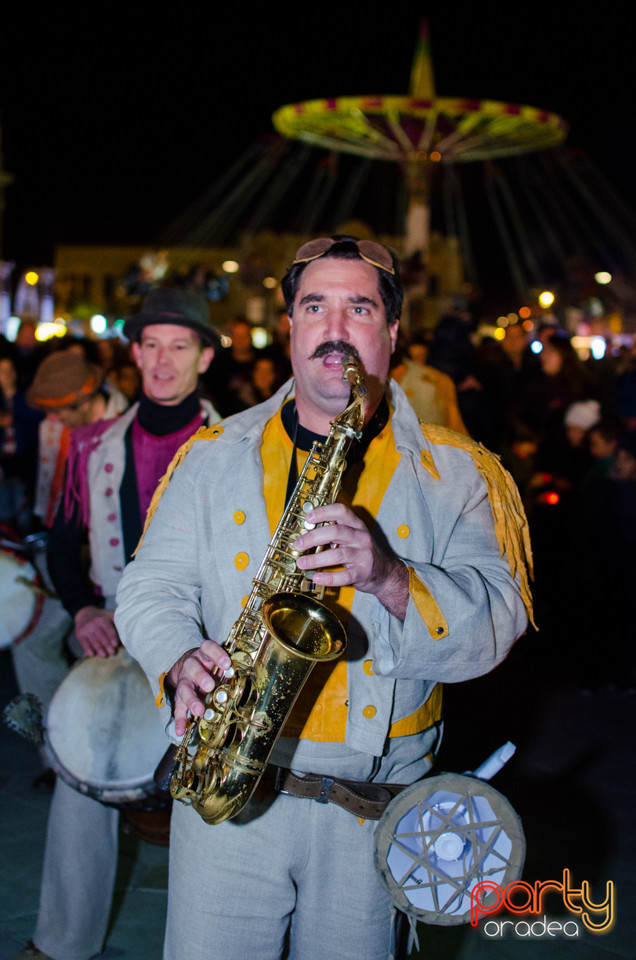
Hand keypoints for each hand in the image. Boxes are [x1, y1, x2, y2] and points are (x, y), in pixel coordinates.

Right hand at [74, 606, 119, 657]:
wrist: (84, 613)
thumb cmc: (101, 617)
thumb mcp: (110, 615)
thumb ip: (118, 624)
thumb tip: (126, 636)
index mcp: (102, 619)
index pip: (108, 629)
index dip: (112, 637)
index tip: (116, 645)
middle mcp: (93, 624)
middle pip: (101, 636)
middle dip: (107, 645)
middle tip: (112, 653)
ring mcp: (85, 629)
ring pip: (93, 640)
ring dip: (99, 649)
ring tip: (104, 655)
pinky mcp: (79, 634)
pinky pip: (84, 643)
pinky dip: (87, 649)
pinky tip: (92, 654)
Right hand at [167, 640, 231, 736]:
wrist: (191, 666)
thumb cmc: (210, 664)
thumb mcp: (218, 660)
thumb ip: (228, 667)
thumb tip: (248, 672)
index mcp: (204, 655)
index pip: (208, 648)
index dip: (217, 654)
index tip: (226, 664)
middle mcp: (192, 666)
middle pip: (193, 668)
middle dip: (201, 677)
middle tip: (210, 686)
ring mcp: (185, 680)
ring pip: (185, 687)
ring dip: (191, 699)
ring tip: (198, 710)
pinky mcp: (180, 695)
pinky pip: (178, 707)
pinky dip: (180, 719)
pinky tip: (181, 730)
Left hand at [294, 503, 408, 619]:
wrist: (385, 573)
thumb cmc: (362, 553)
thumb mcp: (352, 537)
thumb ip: (334, 533)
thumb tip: (305, 533)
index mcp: (356, 525)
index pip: (341, 511)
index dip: (323, 512)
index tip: (308, 518)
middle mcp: (361, 538)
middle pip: (336, 532)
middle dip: (313, 537)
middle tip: (298, 544)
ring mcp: (363, 555)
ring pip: (337, 555)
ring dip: (316, 559)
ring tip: (301, 563)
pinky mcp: (362, 573)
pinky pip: (344, 576)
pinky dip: (328, 578)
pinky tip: (316, 578)